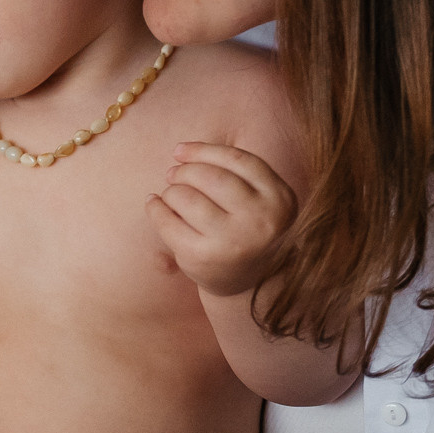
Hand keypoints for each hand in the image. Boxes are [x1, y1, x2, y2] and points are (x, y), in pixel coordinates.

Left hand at [150, 141, 297, 297]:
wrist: (253, 282)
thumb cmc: (249, 227)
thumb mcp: (259, 198)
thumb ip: (233, 171)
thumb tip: (182, 151)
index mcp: (279, 197)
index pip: (238, 160)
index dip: (203, 150)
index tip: (180, 150)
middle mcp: (260, 219)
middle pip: (211, 177)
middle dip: (185, 171)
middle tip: (173, 174)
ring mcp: (233, 241)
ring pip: (188, 197)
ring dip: (171, 190)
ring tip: (171, 194)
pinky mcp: (204, 258)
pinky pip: (169, 223)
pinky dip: (156, 209)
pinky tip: (155, 204)